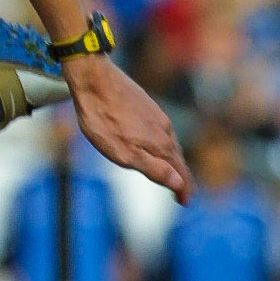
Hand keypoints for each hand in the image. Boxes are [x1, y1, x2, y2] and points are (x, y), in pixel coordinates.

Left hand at [64, 54, 192, 201]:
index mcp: (160, 144)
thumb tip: (179, 183)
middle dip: (181, 177)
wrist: (94, 78)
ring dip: (173, 160)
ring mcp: (156, 115)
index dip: (183, 189)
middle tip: (182, 192)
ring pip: (170, 143)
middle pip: (178, 158)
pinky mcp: (147, 105)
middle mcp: (164, 129)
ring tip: (171, 171)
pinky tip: (154, 144)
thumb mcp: (124, 153)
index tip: (185, 202)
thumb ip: (153, 169)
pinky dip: (163, 144)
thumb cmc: (103, 119)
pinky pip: (161, 131)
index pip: (180, 172)